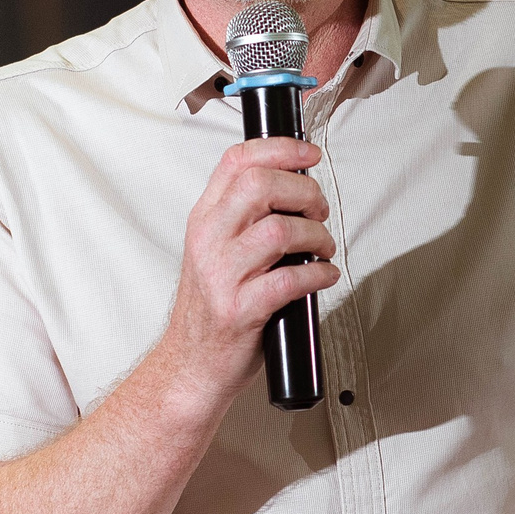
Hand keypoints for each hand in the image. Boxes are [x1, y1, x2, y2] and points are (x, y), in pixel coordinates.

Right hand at [162, 137, 339, 408]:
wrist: (190, 365)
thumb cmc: (213, 308)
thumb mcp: (217, 250)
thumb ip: (246, 217)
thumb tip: (298, 188)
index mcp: (204, 219)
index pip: (236, 160)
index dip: (280, 148)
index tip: (310, 153)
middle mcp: (208, 240)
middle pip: (260, 185)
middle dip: (304, 191)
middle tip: (318, 210)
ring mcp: (221, 276)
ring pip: (280, 231)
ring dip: (316, 235)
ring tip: (322, 249)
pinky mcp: (240, 310)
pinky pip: (289, 280)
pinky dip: (319, 275)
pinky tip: (323, 276)